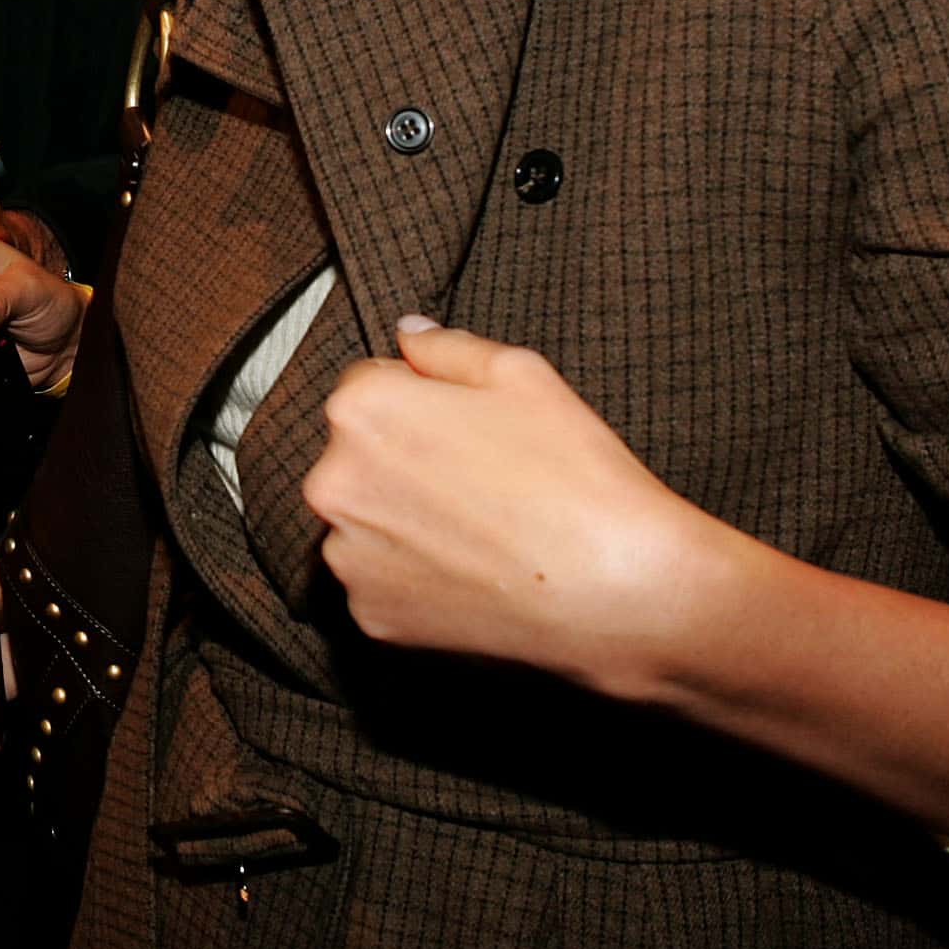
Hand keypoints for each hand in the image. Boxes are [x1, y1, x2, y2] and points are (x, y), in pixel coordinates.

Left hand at [302, 318, 720, 695]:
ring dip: (404, 519)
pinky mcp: (370, 615)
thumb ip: (446, 347)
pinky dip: (414, 577)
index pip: (369, 386)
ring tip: (479, 530)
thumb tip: (409, 334)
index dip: (422, 400)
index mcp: (361, 410)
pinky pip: (381, 581)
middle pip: (358, 456)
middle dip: (404, 459)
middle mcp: (333, 482)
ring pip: (367, 521)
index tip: (465, 427)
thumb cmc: (573, 476)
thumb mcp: (520, 374)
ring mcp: (347, 556)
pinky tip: (470, 572)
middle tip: (480, 481)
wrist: (615, 591)